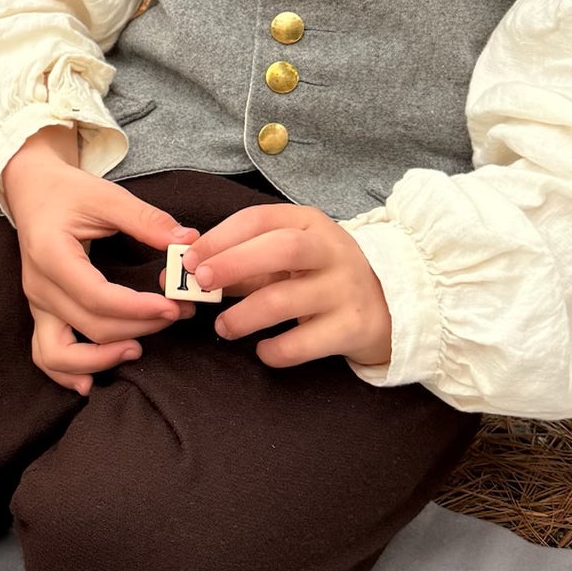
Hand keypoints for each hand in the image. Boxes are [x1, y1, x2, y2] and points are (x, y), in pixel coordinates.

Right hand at [0, 125, 197, 396]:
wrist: (30, 190)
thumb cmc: (66, 192)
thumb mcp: (105, 195)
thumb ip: (145, 220)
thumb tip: (188, 242)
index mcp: (52, 256)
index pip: (97, 297)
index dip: (138, 309)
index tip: (173, 306)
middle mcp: (40, 287)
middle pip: (91, 327)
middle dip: (139, 328)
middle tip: (177, 315)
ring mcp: (37, 304)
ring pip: (59, 354)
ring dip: (100, 361)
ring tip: (137, 351)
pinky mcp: (41, 312)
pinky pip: (46, 355)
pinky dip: (66, 374)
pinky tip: (91, 383)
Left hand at [177, 203, 391, 369]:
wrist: (391, 303)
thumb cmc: (320, 276)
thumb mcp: (286, 260)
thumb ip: (238, 263)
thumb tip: (179, 274)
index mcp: (308, 223)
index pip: (258, 220)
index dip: (218, 239)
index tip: (187, 260)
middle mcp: (332, 250)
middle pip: (281, 250)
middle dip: (233, 264)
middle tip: (200, 283)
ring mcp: (347, 289)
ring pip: (287, 300)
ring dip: (245, 316)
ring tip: (224, 328)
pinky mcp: (355, 327)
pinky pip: (305, 342)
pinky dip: (275, 350)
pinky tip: (264, 350)